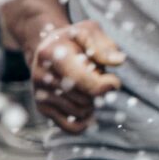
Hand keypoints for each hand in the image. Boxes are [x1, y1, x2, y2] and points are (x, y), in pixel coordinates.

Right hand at [29, 19, 124, 133]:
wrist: (47, 49)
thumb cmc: (74, 40)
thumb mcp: (89, 32)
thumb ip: (104, 45)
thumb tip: (118, 61)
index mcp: (51, 54)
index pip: (81, 80)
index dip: (104, 85)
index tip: (114, 81)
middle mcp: (40, 76)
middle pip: (84, 99)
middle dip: (98, 92)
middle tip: (96, 79)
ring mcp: (39, 94)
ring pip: (80, 112)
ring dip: (93, 103)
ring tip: (87, 87)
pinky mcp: (42, 108)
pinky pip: (70, 127)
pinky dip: (85, 122)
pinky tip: (90, 111)